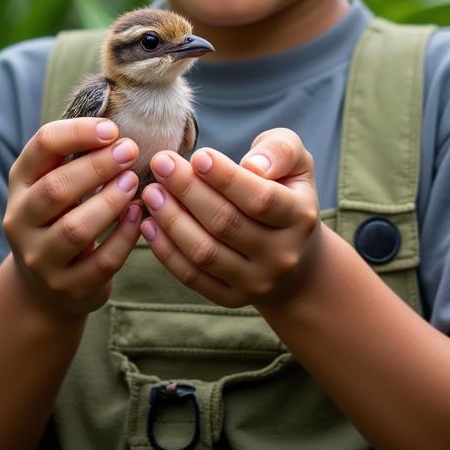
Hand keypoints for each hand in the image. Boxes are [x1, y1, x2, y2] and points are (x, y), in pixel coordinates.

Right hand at [3, 117, 142, 317]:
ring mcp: (40, 257)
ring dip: (110, 202)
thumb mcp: (57, 180)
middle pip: (56, 188)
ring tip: (134, 183)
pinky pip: (101, 263)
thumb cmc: (62, 214)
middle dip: (97, 166)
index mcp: (21, 182)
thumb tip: (121, 123)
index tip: (112, 128)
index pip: (42, 146)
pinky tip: (140, 218)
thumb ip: (79, 155)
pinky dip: (124, 238)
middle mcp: (21, 219)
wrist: (44, 284)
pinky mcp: (66, 286)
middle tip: (131, 151)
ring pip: (75, 229)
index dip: (78, 132)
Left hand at [138, 128, 321, 309]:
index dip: (226, 178)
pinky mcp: (231, 298)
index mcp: (300, 216)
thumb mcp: (295, 161)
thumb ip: (280, 150)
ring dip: (172, 220)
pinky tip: (149, 223)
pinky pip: (193, 277)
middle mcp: (281, 255)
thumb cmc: (285, 192)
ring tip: (151, 192)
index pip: (260, 199)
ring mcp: (256, 281)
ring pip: (206, 253)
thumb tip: (253, 166)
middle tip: (161, 163)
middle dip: (188, 190)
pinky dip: (167, 251)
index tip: (198, 155)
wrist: (295, 254)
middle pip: (226, 224)